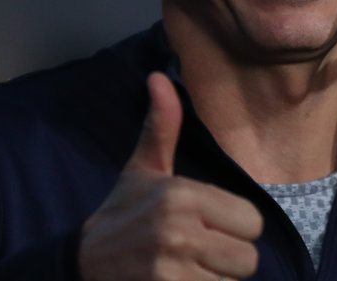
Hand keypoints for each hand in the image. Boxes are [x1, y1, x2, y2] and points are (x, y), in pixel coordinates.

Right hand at [79, 72, 263, 280]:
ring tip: (187, 267)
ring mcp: (172, 268)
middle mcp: (179, 231)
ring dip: (215, 279)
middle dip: (227, 258)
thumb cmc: (124, 212)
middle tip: (197, 251)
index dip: (235, 228)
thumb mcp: (143, 168)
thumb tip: (159, 76)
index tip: (208, 226)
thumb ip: (161, 125)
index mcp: (182, 195)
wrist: (83, 261)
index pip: (253, 222)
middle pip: (248, 258)